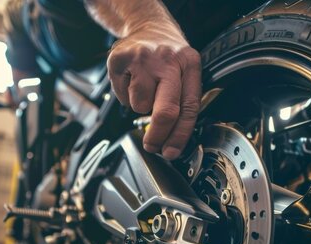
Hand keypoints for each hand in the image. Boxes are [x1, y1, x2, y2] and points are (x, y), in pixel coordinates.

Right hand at [107, 28, 201, 159]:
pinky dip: (125, 95)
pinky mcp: (120, 59)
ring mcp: (143, 59)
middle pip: (166, 111)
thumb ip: (181, 101)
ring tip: (144, 89)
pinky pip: (122, 95)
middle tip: (152, 145)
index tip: (171, 151)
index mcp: (190, 64)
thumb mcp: (184, 71)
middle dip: (158, 136)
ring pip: (140, 105)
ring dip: (140, 106)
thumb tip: (171, 139)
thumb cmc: (167, 57)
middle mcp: (169, 60)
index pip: (189, 107)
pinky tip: (131, 81)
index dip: (180, 135)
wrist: (147, 25)